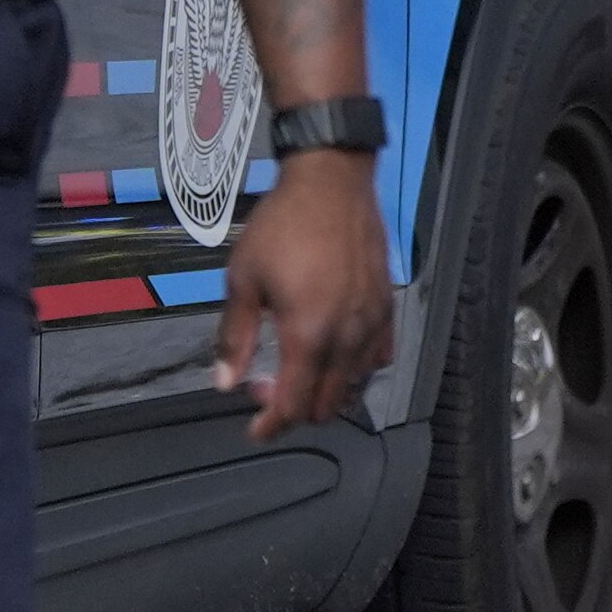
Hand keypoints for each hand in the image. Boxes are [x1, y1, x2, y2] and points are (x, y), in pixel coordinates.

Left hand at [215, 149, 393, 438]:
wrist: (332, 181)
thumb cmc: (282, 225)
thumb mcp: (243, 278)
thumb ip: (235, 336)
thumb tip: (224, 382)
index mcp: (308, 334)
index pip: (293, 404)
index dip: (272, 426)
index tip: (256, 430)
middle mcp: (346, 338)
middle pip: (326, 405)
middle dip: (294, 408)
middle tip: (267, 386)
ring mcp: (373, 324)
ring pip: (355, 387)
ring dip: (326, 392)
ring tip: (299, 370)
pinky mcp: (387, 308)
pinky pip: (379, 358)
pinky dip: (357, 370)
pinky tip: (337, 355)